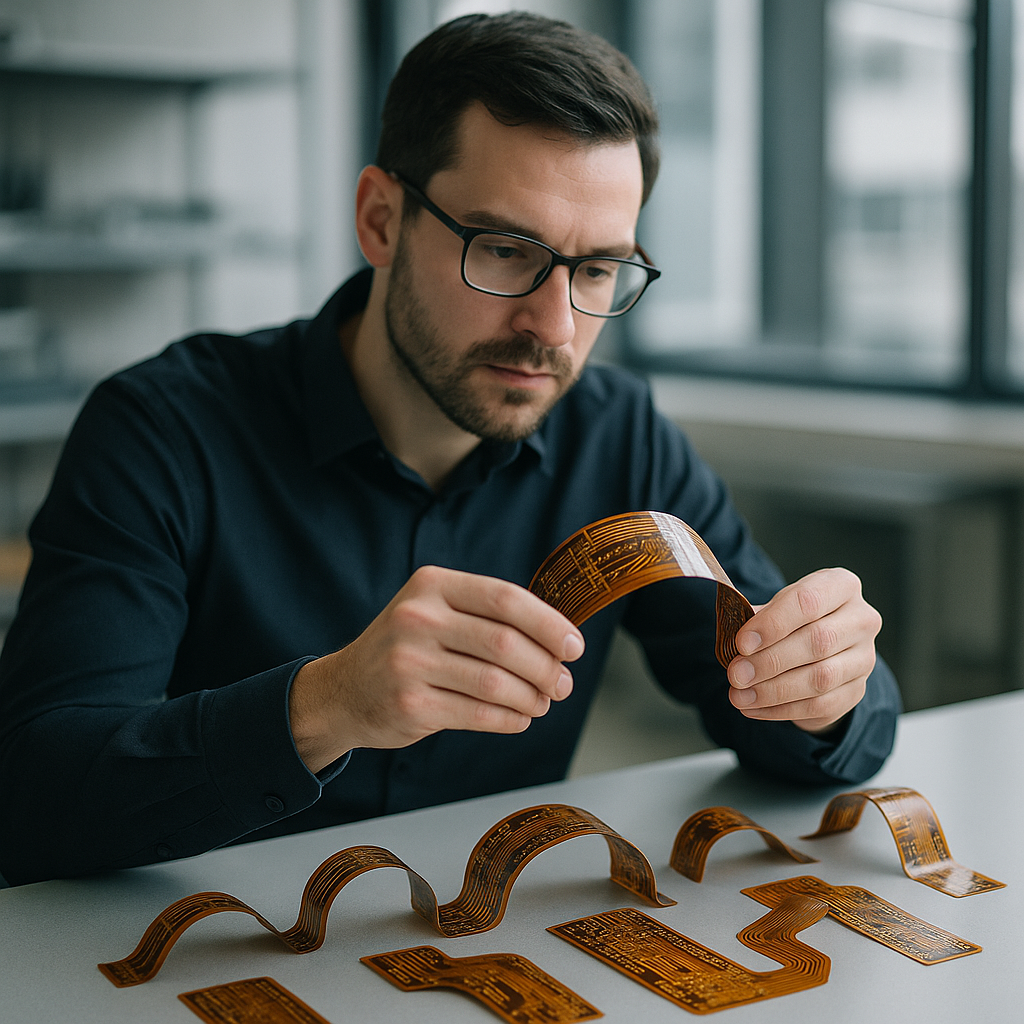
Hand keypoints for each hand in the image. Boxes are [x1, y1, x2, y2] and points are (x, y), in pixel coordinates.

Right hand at [288, 565, 584, 772]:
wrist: (344, 691)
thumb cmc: (406, 649)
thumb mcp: (435, 611)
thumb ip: (488, 615)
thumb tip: (559, 637)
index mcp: (432, 586)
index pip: (505, 599)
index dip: (548, 624)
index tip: (573, 645)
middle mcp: (417, 619)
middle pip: (505, 643)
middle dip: (546, 667)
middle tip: (562, 683)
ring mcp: (410, 663)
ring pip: (495, 682)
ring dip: (531, 697)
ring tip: (541, 702)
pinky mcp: (410, 704)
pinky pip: (478, 713)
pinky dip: (509, 718)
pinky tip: (518, 717)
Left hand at [726, 568, 880, 733]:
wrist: (822, 647)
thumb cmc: (792, 619)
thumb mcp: (775, 608)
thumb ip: (756, 618)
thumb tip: (731, 636)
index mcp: (841, 586)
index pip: (808, 601)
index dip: (773, 623)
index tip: (742, 643)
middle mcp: (861, 620)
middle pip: (817, 641)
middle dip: (769, 661)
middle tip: (736, 674)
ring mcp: (863, 658)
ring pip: (821, 678)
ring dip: (773, 690)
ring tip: (739, 695)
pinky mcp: (856, 691)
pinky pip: (820, 705)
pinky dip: (781, 709)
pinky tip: (754, 707)